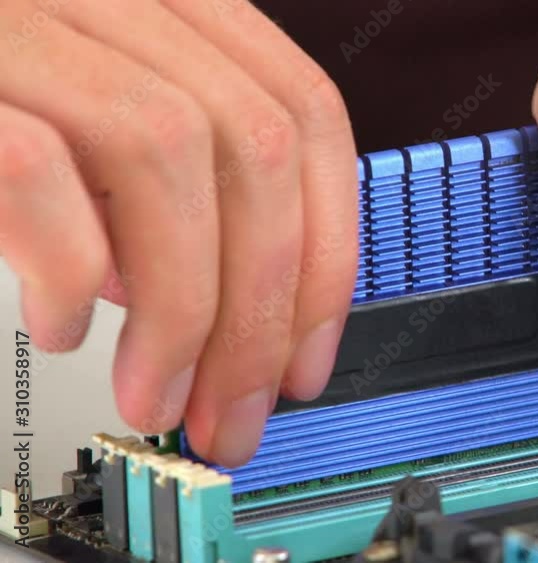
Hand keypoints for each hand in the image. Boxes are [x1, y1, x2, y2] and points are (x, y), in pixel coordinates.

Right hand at [0, 0, 356, 465]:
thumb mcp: (89, 141)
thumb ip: (160, 196)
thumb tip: (225, 299)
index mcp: (158, 3)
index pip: (304, 114)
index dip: (328, 248)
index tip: (308, 355)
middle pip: (256, 143)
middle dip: (265, 308)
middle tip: (239, 412)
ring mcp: (15, 18)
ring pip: (166, 152)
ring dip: (182, 310)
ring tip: (156, 397)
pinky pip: (35, 165)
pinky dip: (66, 266)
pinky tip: (60, 327)